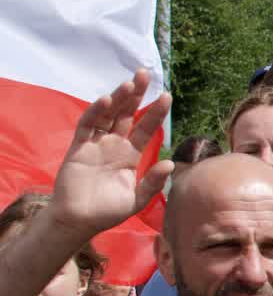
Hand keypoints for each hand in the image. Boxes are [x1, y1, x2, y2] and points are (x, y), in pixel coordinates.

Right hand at [50, 70, 173, 237]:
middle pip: (127, 114)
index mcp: (130, 155)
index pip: (146, 128)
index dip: (155, 113)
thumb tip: (170, 163)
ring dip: (118, 99)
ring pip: (108, 115)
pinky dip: (95, 112)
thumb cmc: (107, 211)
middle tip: (146, 74)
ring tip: (130, 83)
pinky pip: (88, 126)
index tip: (167, 96)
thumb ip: (153, 182)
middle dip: (136, 94)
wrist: (80, 221)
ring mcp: (96, 144)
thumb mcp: (137, 199)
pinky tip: (106, 100)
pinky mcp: (79, 147)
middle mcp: (114, 145)